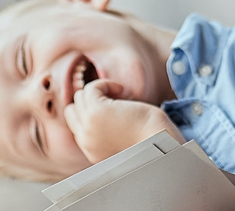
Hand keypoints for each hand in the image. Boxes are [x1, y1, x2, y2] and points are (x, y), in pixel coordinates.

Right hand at [63, 79, 182, 161]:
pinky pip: (90, 88)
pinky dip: (105, 84)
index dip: (89, 112)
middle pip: (72, 110)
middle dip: (89, 101)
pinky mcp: (96, 112)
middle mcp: (86, 141)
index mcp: (91, 150)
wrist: (162, 143)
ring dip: (99, 91)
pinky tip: (121, 90)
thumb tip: (98, 107)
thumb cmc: (151, 139)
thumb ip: (105, 131)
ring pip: (79, 97)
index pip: (76, 125)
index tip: (111, 109)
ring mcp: (89, 126)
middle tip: (113, 101)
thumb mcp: (122, 140)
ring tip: (120, 95)